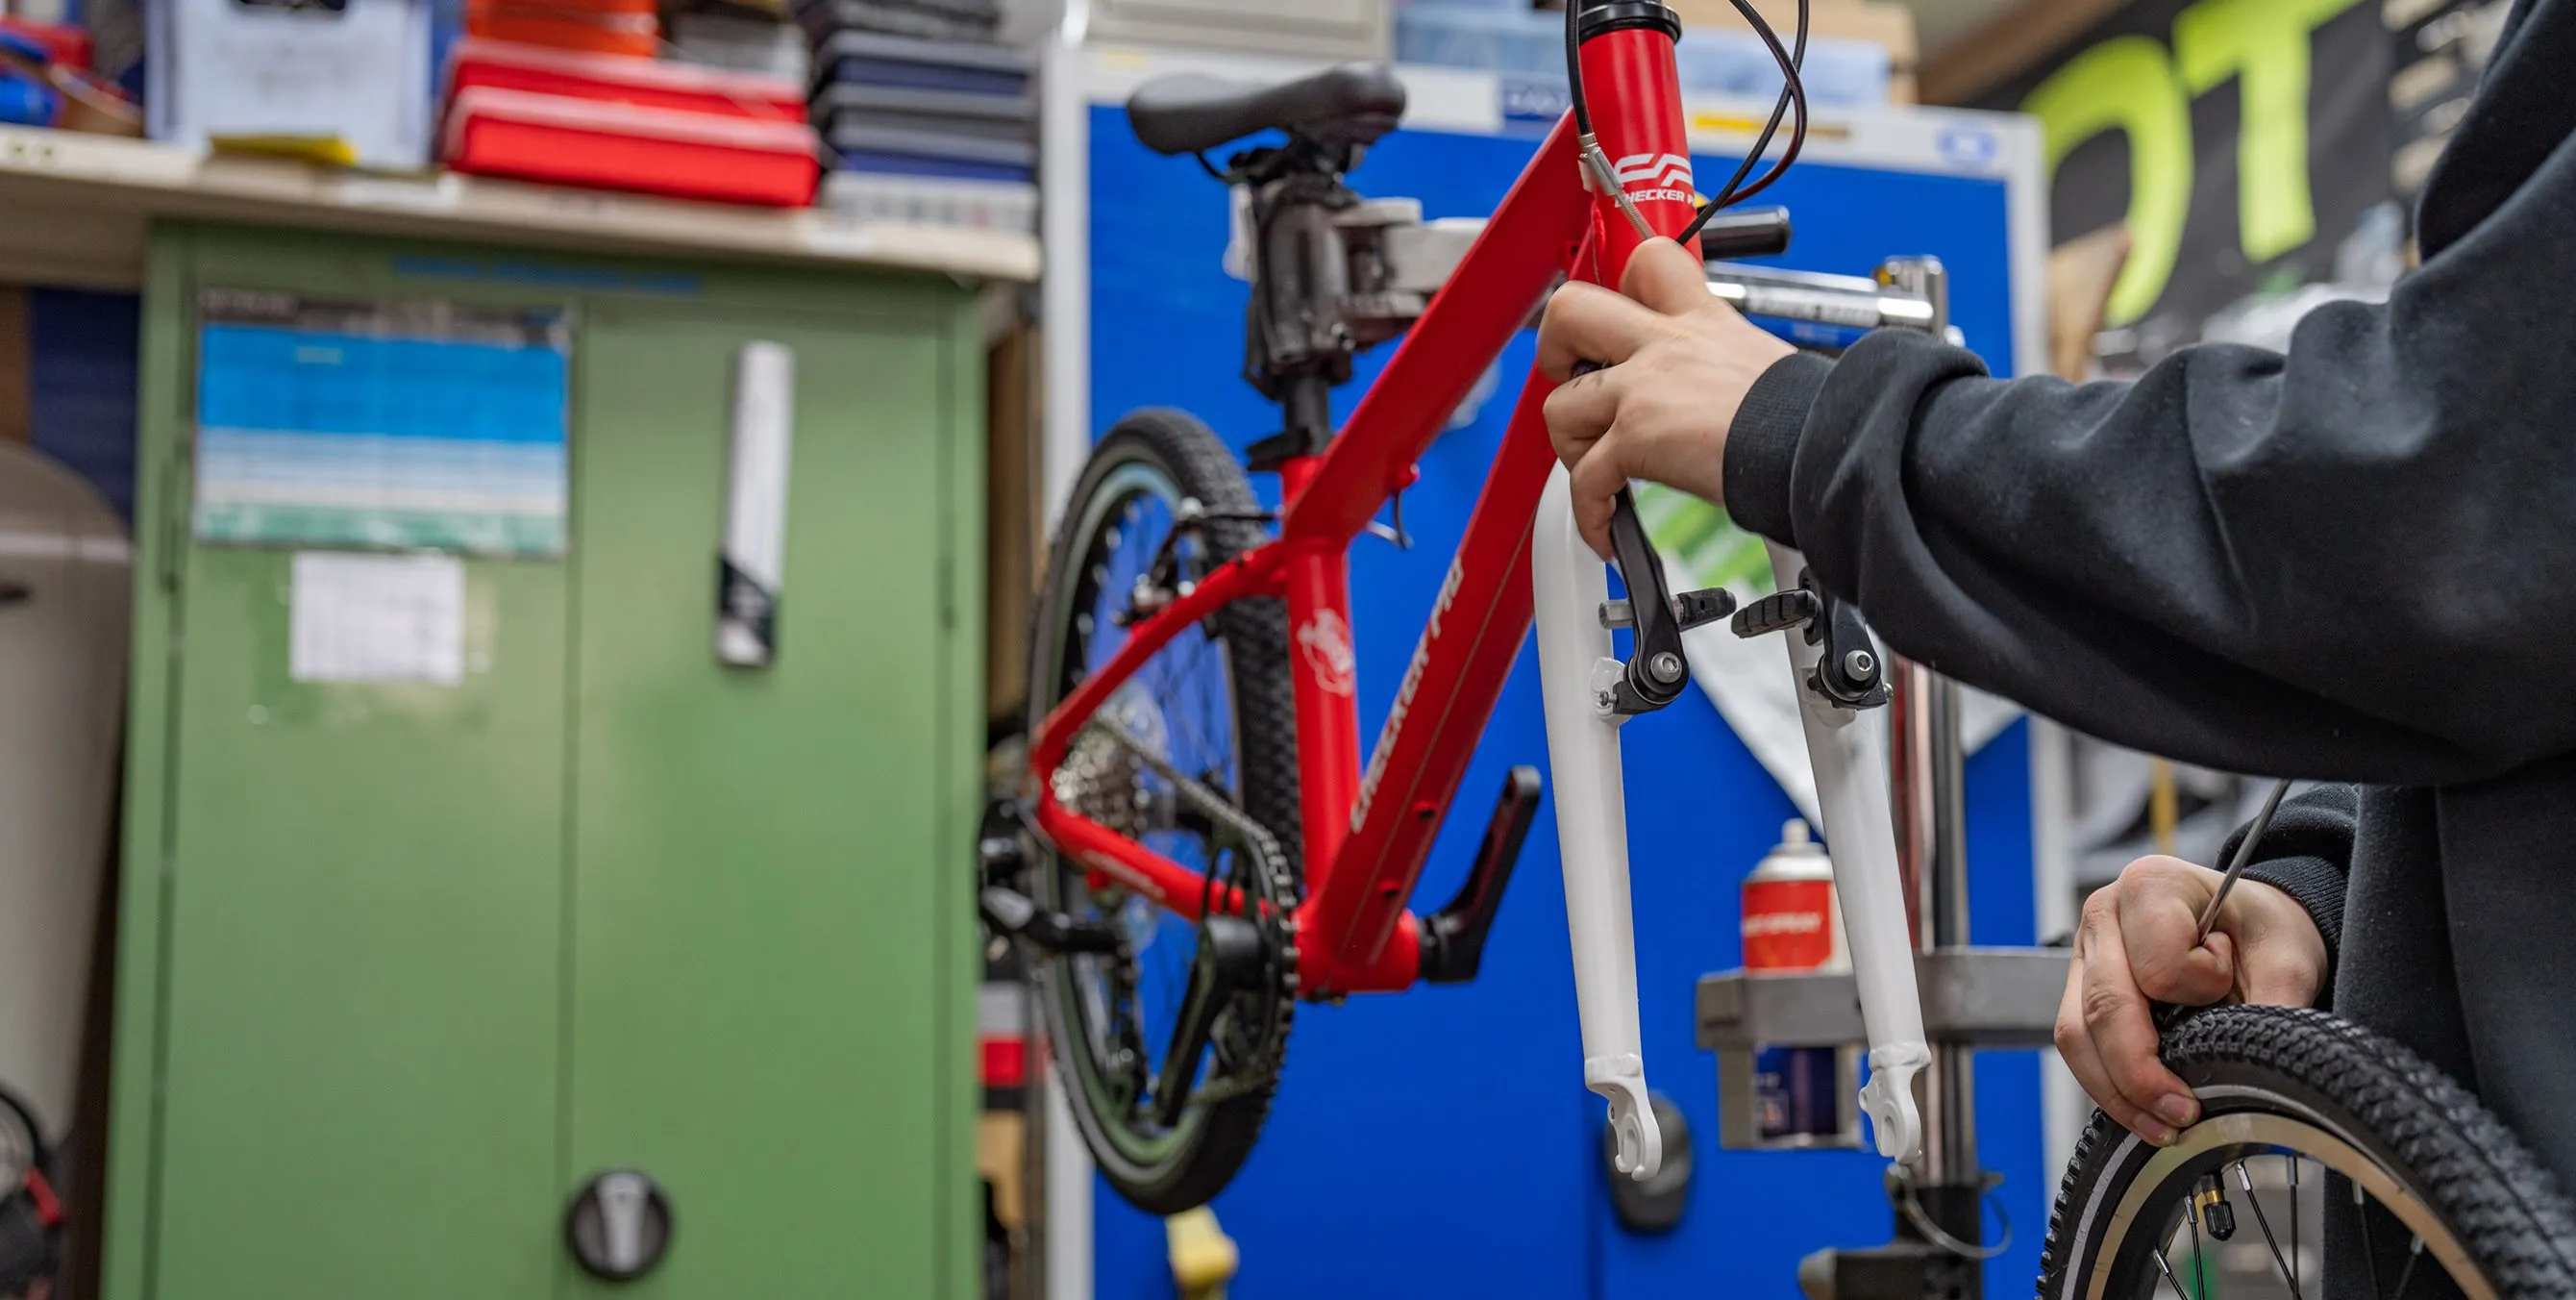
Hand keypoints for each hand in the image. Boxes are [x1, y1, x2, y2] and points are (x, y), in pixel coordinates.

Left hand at [1535, 237, 1795, 556]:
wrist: (1825, 447)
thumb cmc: (1811, 417)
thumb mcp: (1762, 363)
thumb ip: (1717, 366)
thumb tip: (1709, 400)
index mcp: (1701, 318)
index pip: (1648, 261)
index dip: (1619, 287)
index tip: (1614, 324)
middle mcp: (1666, 342)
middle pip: (1571, 308)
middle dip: (1554, 346)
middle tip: (1574, 378)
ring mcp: (1644, 386)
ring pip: (1560, 405)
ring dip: (1572, 448)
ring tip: (1601, 471)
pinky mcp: (1636, 435)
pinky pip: (1584, 483)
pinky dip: (1590, 516)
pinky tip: (1609, 531)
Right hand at [2055, 856, 2326, 1144]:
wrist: (2250, 925)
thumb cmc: (2263, 931)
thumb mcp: (2288, 960)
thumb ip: (2275, 1010)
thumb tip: (2263, 1078)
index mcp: (2151, 886)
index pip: (2159, 967)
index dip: (2200, 992)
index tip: (2230, 987)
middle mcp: (2103, 914)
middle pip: (2104, 1009)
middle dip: (2142, 1074)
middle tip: (2184, 1115)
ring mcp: (2084, 953)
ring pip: (2076, 1035)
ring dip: (2117, 1091)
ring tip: (2163, 1126)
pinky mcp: (2080, 989)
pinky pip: (2078, 1045)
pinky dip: (2108, 1086)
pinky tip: (2143, 1110)